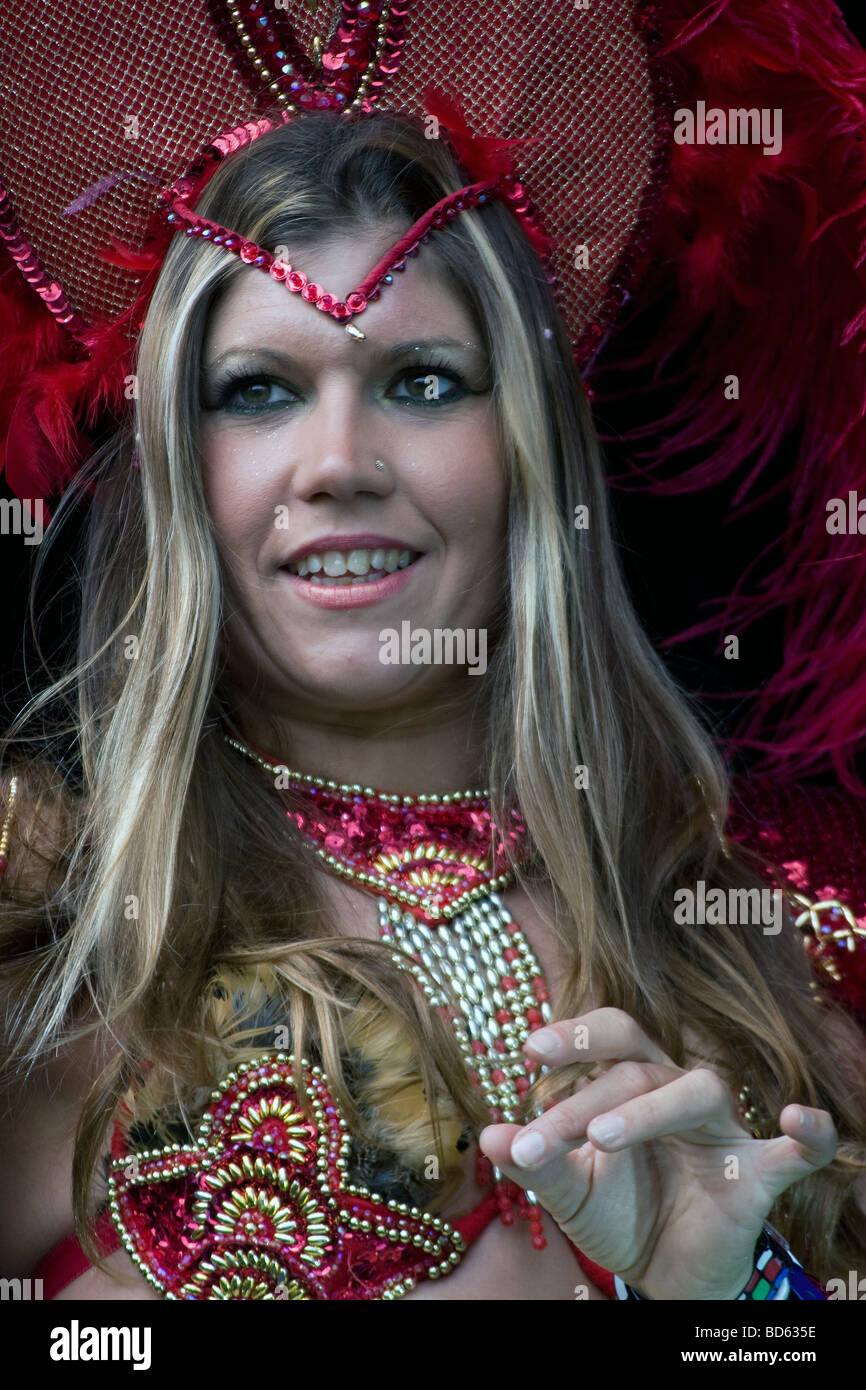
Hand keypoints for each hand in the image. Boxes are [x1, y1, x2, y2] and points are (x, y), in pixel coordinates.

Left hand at [479, 1008, 835, 1299]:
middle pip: (640, 1067)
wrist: (665, 1273)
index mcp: (632, 1082)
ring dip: (649, 1110)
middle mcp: (677, 1092)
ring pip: (698, 1090)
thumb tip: (487, 1137)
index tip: (530, 1048)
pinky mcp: (758, 1175)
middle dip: (585, 1099)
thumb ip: (535, 1164)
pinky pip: (797, 1150)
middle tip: (543, 1138)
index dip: (576, 1033)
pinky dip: (809, 1132)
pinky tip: (800, 1119)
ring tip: (602, 1138)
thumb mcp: (569, 1193)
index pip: (611, 1036)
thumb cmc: (619, 1212)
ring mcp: (721, 1130)